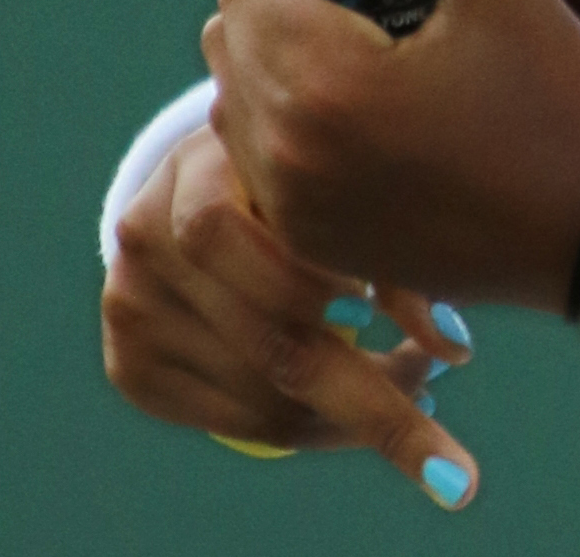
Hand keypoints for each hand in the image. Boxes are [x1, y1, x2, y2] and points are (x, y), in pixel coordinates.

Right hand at [101, 119, 480, 506]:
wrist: (201, 188)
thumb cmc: (297, 174)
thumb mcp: (336, 176)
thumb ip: (390, 243)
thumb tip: (452, 344)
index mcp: (208, 156)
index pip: (286, 229)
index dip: (358, 284)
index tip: (429, 332)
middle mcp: (150, 225)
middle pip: (270, 329)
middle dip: (366, 379)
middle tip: (430, 391)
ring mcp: (128, 298)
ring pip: (256, 386)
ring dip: (341, 408)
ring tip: (406, 386)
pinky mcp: (127, 361)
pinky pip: (224, 419)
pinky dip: (295, 424)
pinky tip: (341, 408)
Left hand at [201, 0, 579, 313]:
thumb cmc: (554, 88)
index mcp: (323, 81)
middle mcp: (285, 152)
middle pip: (229, 37)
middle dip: (288, 9)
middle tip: (377, 13)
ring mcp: (292, 210)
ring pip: (235, 101)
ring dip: (284, 70)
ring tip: (376, 72)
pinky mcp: (310, 246)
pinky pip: (257, 164)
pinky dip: (291, 131)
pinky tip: (372, 128)